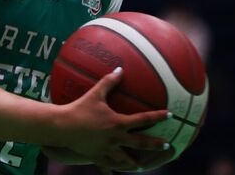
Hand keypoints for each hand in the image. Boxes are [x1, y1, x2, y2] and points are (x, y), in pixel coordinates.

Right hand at [53, 68, 169, 171]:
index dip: (158, 116)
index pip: (143, 119)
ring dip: (135, 162)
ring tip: (141, 166)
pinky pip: (108, 165)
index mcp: (118, 123)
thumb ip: (109, 81)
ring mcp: (108, 149)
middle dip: (154, 144)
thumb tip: (120, 69)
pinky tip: (114, 173)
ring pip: (126, 159)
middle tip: (166, 145)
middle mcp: (116, 138)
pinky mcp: (98, 156)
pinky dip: (113, 169)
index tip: (170, 115)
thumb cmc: (80, 108)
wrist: (64, 126)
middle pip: (140, 143)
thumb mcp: (96, 93)